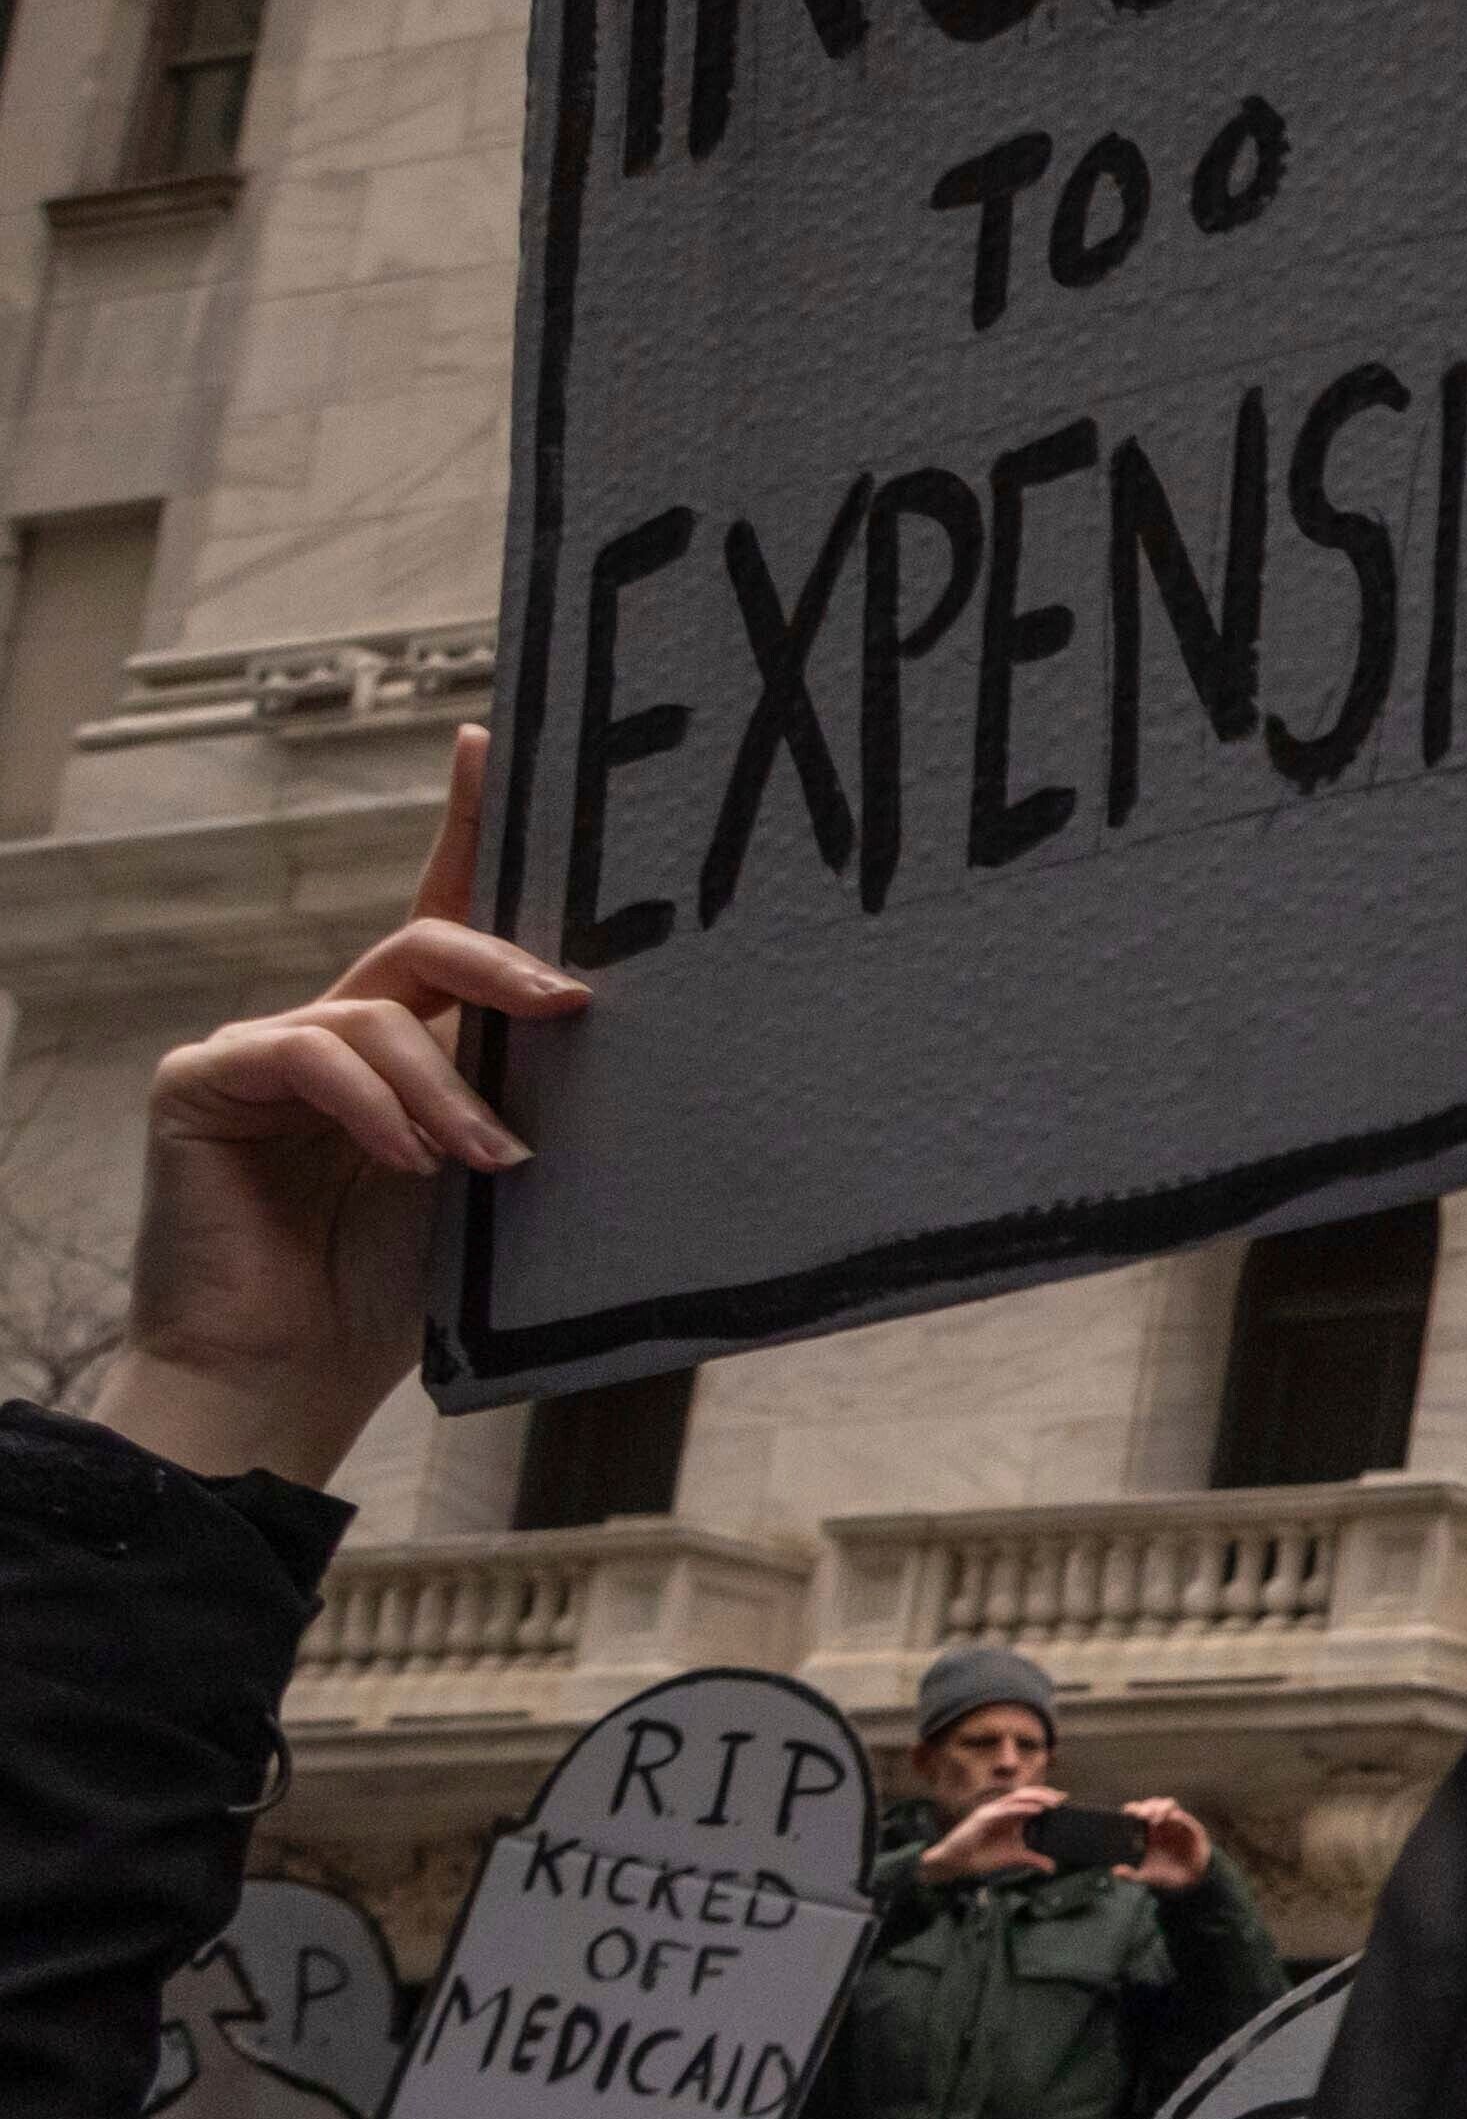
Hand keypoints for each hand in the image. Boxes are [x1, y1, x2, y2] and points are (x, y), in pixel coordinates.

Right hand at [91, 727, 589, 1493]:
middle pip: (423, 942)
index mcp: (406, 1038)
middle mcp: (331, 1025)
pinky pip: (307, 1053)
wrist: (290, 1378)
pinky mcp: (204, 1081)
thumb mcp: (491, 1180)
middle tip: (574, 1006)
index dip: (466, 822)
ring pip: (378, 1011)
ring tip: (489, 1163)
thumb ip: (524, 1100)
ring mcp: (260, 1046)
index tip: (494, 739)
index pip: (441, 912)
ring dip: (447, 1088)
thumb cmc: (396, 1290)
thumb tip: (611, 1037)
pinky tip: (407, 1163)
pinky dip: (371, 1104)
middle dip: (505, 965)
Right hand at [916, 1787, 1066, 1885]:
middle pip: (1026, 1794)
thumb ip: (1033, 1859)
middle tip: (1063, 1799)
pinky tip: (1036, 1810)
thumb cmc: (981, 1856)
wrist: (956, 1863)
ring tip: (1054, 1803)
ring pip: (1018, 1797)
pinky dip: (1022, 1808)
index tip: (1065, 1800)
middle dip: (1046, 1794)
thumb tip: (1052, 1867)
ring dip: (1037, 1798)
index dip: (1047, 1797)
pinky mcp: (984, 1817)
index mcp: (1009, 1816)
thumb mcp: (1013, 1858)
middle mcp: (1002, 1810)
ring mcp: (992, 1812)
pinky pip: (1006, 1810)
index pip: (1030, 1800)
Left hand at [1104, 1795, 1215, 1895]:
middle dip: (1145, 1807)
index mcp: (1145, 1833)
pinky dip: (1175, 1815)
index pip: (1136, 1813)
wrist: (1190, 1879)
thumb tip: (1115, 1871)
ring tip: (1155, 1818)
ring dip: (1160, 1807)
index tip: (1127, 1813)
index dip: (1132, 1810)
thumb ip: (1130, 1875)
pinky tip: (1170, 1820)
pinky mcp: (1188, 1827)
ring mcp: (1174, 1824)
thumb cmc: (1165, 1875)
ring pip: (1166, 1804)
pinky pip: (1181, 1816)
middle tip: (1140, 1815)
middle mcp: (1159, 1825)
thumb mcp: (1145, 1877)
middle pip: (1150, 1805)